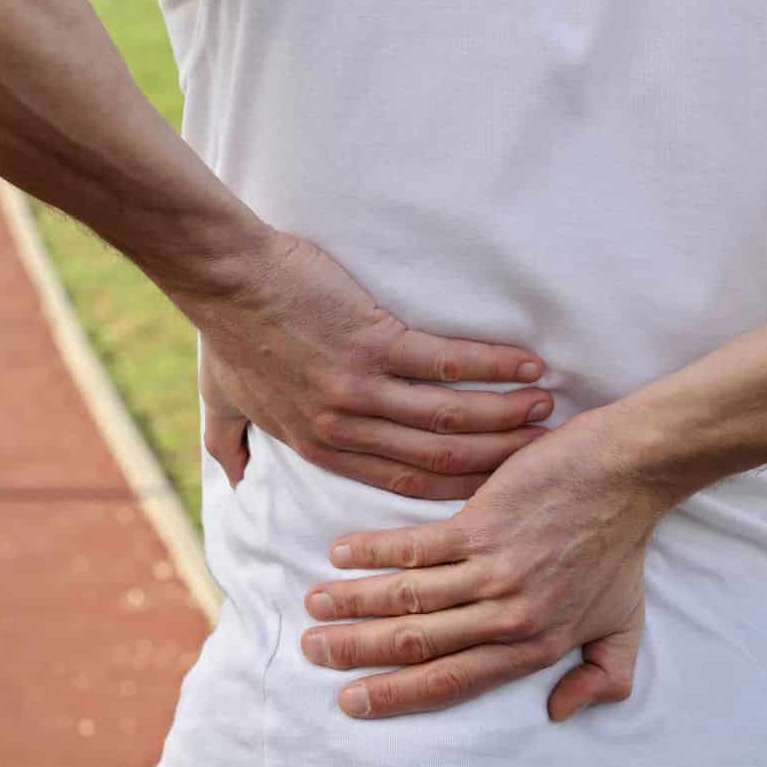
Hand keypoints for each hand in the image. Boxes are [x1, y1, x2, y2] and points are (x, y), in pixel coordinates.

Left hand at [173, 229, 555, 500]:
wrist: (225, 277)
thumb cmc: (226, 333)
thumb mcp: (222, 401)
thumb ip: (231, 444)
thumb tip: (236, 481)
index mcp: (318, 446)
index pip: (402, 483)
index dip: (455, 489)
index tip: (494, 489)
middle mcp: (344, 427)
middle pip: (438, 458)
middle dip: (495, 460)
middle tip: (540, 454)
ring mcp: (361, 388)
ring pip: (450, 418)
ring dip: (504, 416)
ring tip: (544, 409)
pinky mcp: (372, 343)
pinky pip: (446, 363)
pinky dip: (492, 366)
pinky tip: (527, 365)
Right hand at [297, 409, 669, 719]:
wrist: (626, 474)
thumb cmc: (623, 545)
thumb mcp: (625, 624)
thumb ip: (603, 677)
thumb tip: (560, 712)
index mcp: (536, 646)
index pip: (453, 682)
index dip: (397, 695)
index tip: (354, 701)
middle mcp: (509, 617)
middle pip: (417, 645)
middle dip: (357, 652)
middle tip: (313, 652)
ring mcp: (493, 570)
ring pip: (407, 598)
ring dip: (353, 603)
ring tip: (315, 605)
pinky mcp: (482, 524)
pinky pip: (414, 546)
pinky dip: (373, 552)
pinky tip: (340, 555)